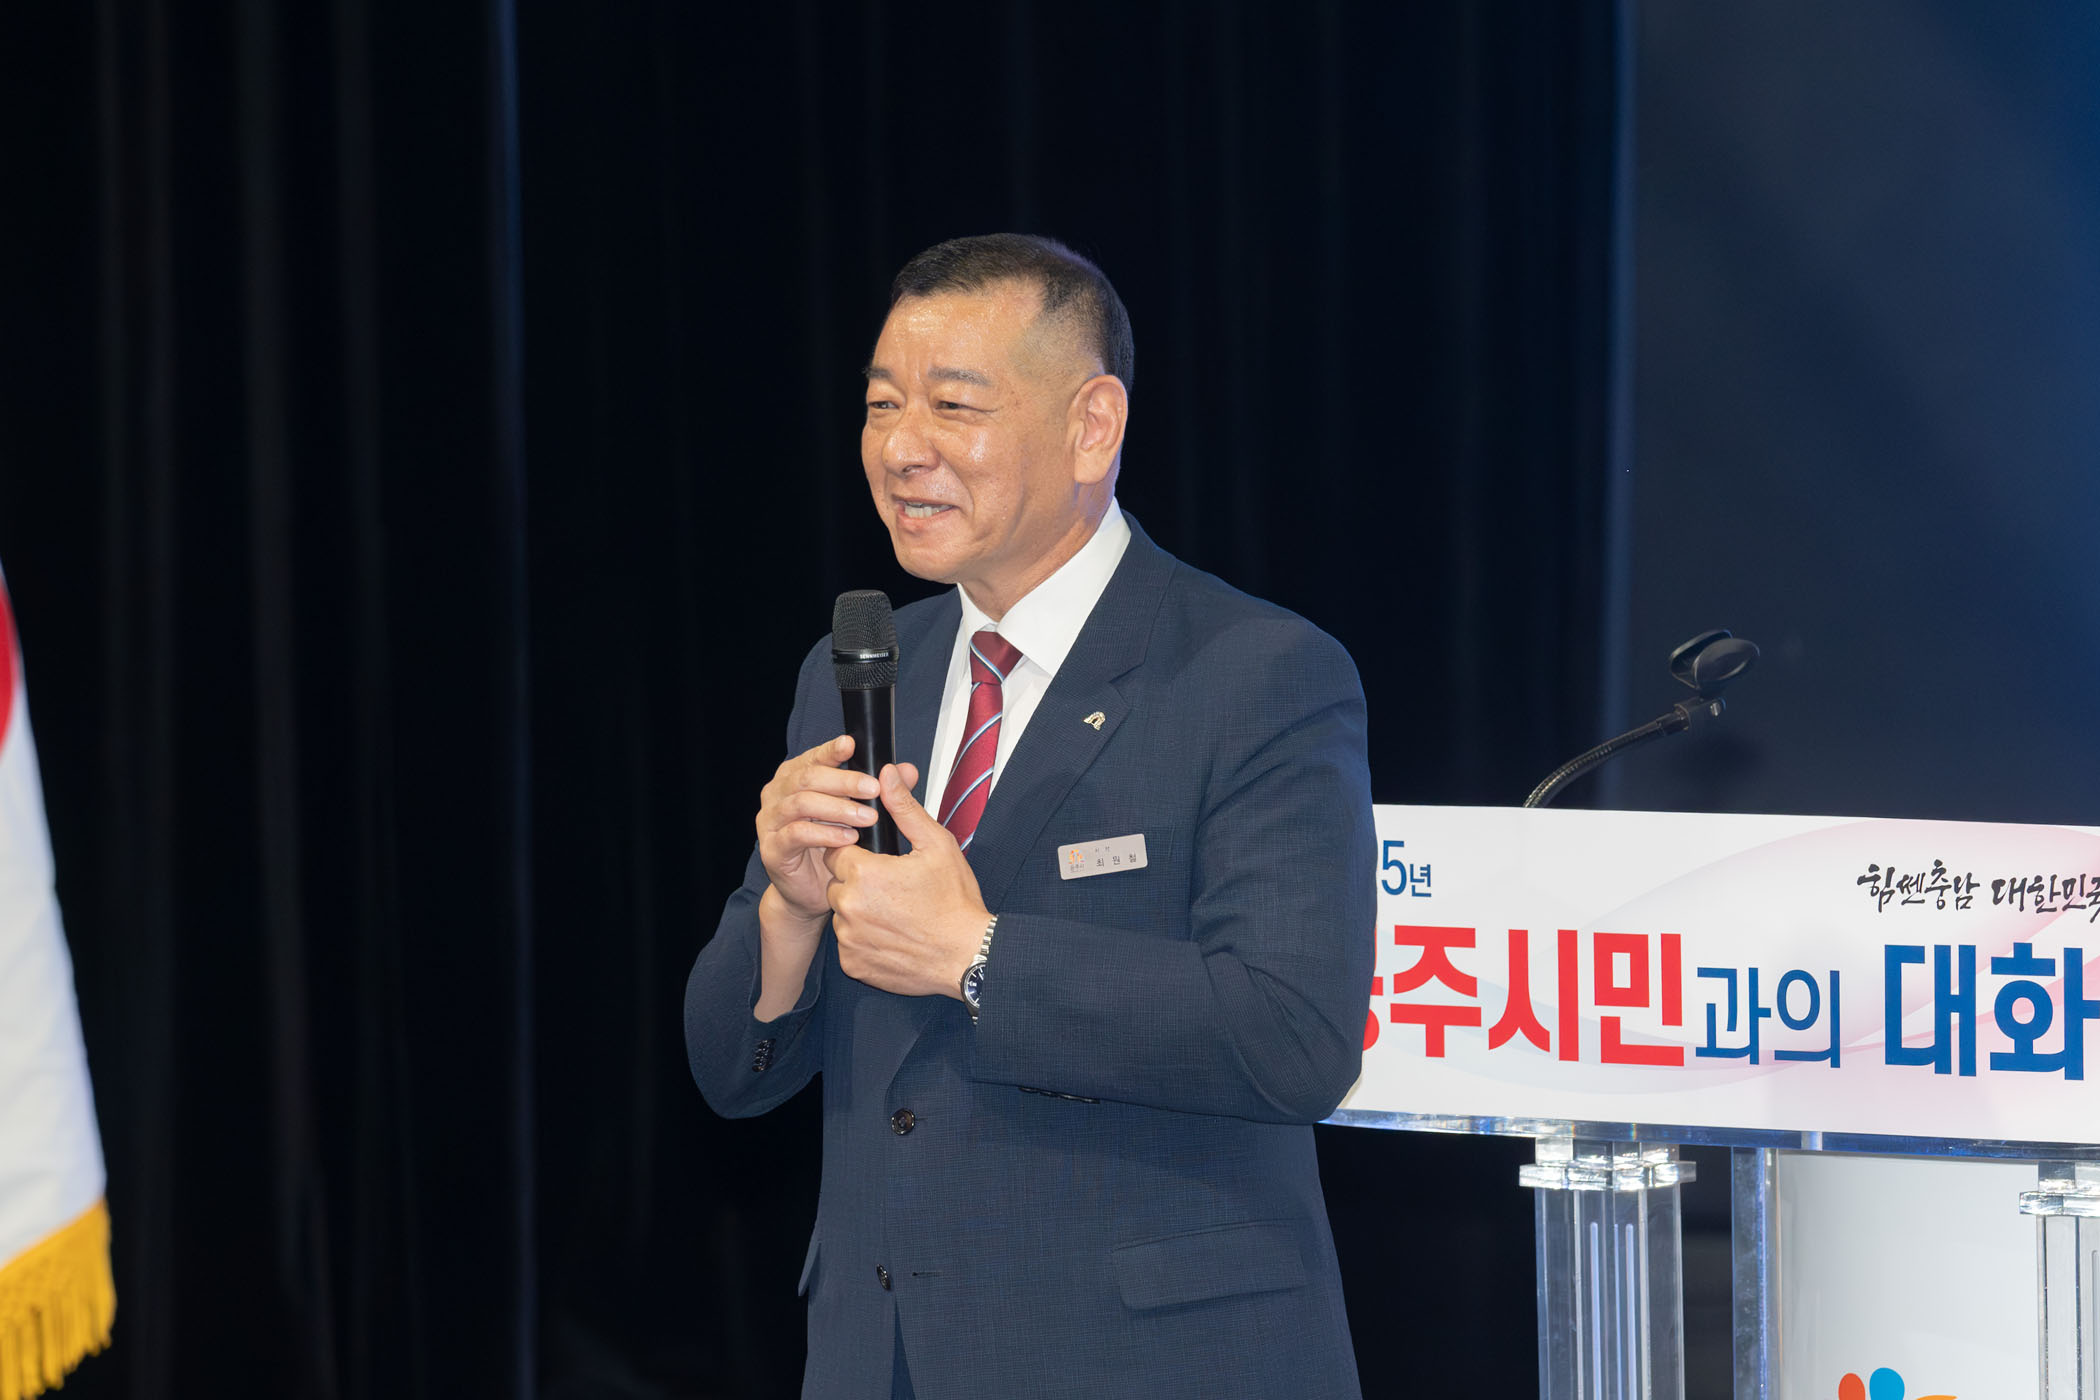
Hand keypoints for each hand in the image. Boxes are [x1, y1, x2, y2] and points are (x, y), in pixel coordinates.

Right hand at [756, 734, 881, 929]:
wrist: (809, 892)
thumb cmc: (832, 848)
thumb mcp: (858, 815)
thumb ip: (880, 791)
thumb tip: (907, 771)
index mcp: (794, 778)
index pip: (813, 757)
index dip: (831, 750)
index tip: (852, 746)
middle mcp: (778, 794)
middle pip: (807, 777)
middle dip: (844, 781)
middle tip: (873, 789)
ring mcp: (770, 821)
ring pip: (801, 803)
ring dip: (838, 808)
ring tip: (867, 817)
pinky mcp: (772, 848)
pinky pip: (796, 834)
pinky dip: (825, 833)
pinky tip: (848, 838)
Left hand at [828, 763, 989, 999]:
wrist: (968, 957)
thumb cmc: (956, 901)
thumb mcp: (936, 845)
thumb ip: (904, 807)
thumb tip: (887, 773)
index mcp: (864, 872)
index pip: (837, 850)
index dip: (858, 854)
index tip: (880, 862)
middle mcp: (848, 906)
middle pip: (836, 882)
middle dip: (858, 882)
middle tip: (893, 889)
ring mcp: (849, 938)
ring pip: (842, 914)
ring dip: (859, 911)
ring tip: (895, 913)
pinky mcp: (853, 963)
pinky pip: (848, 944)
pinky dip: (864, 940)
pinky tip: (893, 936)